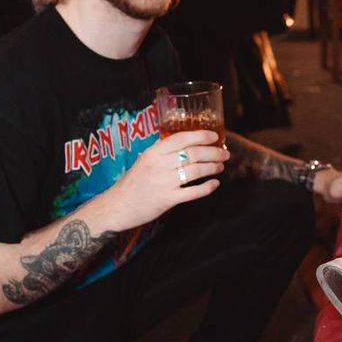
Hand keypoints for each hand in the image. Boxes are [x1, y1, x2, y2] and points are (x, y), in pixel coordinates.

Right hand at [95, 130, 228, 230]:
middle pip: (194, 154)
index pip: (182, 138)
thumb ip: (163, 153)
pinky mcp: (167, 199)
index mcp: (153, 152)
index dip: (201, 136)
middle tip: (224, 154)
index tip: (215, 137)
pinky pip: (193, 192)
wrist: (117, 206)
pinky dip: (207, 187)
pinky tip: (215, 184)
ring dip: (212, 168)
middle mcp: (159, 165)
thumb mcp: (144, 161)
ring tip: (220, 167)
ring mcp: (164, 182)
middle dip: (213, 153)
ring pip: (196, 171)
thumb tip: (189, 146)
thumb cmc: (132, 183)